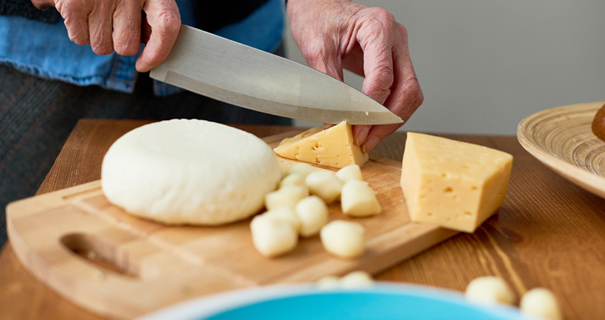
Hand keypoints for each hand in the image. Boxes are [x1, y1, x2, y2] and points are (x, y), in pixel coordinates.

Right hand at [31, 0, 180, 71]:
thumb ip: (151, 15)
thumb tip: (151, 50)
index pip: (167, 25)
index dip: (159, 51)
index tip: (144, 64)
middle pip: (126, 46)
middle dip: (117, 41)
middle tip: (111, 21)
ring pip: (102, 47)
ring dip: (97, 37)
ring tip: (95, 12)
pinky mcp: (74, 3)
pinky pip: (80, 39)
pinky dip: (78, 31)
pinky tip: (80, 11)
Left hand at [287, 0, 422, 151]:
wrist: (318, 4)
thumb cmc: (317, 16)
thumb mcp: (316, 48)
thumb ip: (328, 83)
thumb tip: (336, 119)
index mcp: (377, 27)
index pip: (384, 76)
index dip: (371, 108)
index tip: (356, 128)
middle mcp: (395, 37)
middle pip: (407, 88)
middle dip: (388, 120)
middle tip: (365, 140)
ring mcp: (398, 50)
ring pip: (409, 93)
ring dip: (392, 119)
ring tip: (369, 138)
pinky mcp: (394, 61)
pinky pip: (400, 91)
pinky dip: (389, 111)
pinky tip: (372, 126)